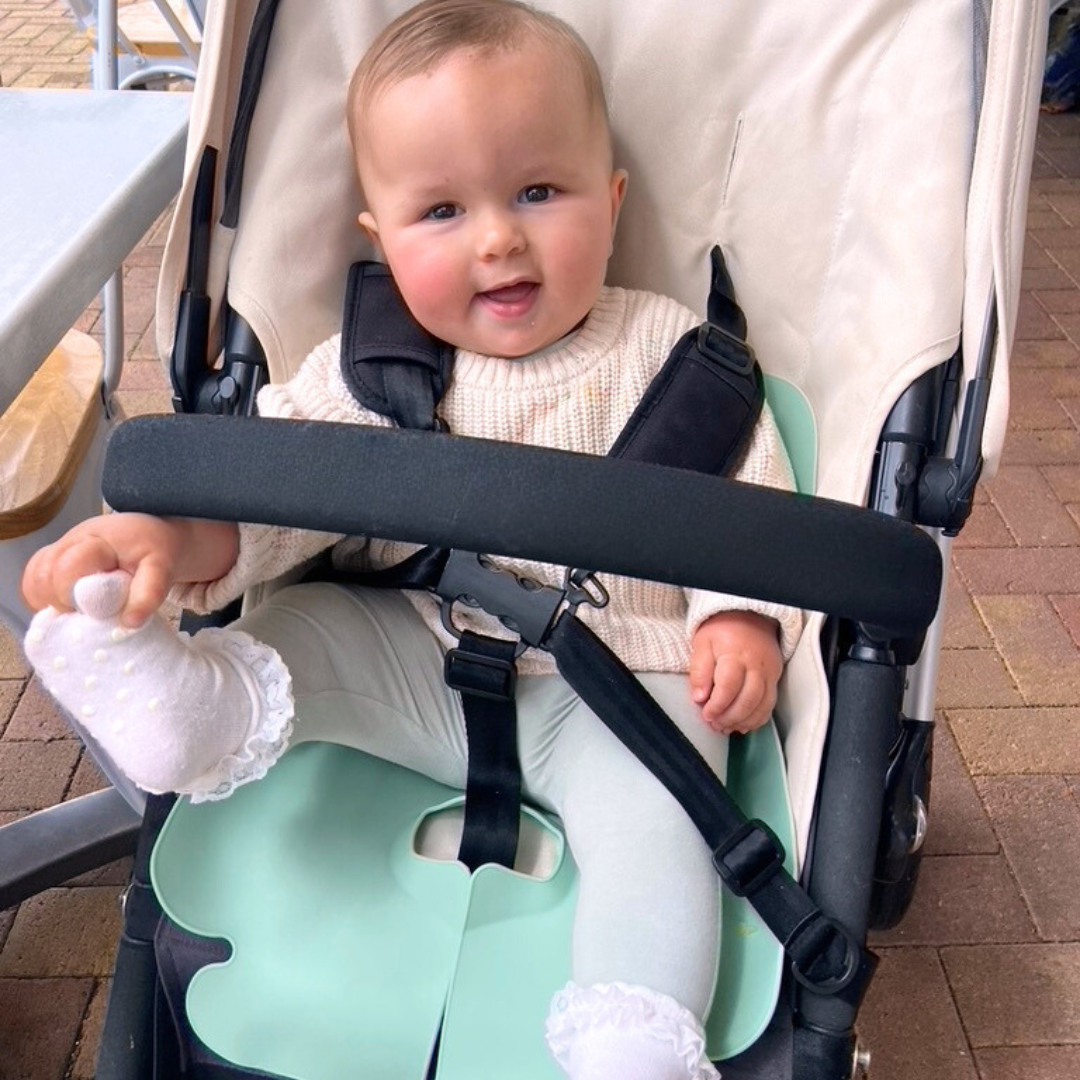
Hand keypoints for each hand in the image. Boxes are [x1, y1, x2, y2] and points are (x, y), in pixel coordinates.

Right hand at [20, 513, 237, 627]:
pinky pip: (36, 576)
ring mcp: (64, 547)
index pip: (68, 567)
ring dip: (43, 599)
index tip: (87, 613)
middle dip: (55, 599)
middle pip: (43, 570)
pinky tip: (62, 608)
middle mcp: (75, 540)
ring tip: (69, 613)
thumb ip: (148, 593)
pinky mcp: (58, 558)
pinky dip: (42, 596)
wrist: (157, 535)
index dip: (70, 594)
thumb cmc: (157, 552)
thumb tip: (129, 623)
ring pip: (34, 573)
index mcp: (101, 540)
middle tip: (79, 615)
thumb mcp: (162, 569)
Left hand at [689, 610, 782, 734]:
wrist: (749, 616)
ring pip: (761, 705)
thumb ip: (699, 670)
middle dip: (730, 717)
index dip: (717, 705)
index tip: (706, 714)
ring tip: (726, 727)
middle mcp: (756, 665)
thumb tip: (699, 697)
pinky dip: (757, 718)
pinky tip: (743, 724)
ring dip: (743, 721)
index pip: (729, 686)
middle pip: (748, 699)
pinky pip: (770, 704)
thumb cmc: (722, 630)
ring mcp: (769, 672)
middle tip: (715, 724)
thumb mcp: (702, 643)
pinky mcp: (775, 678)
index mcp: (735, 654)